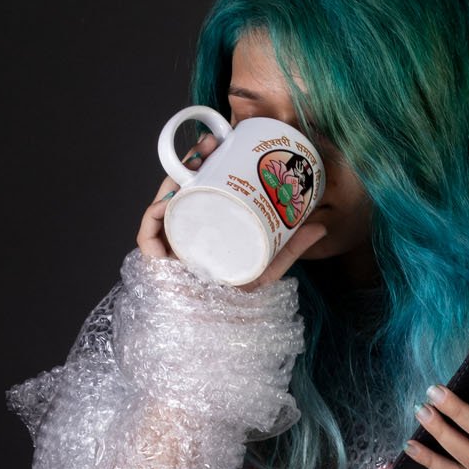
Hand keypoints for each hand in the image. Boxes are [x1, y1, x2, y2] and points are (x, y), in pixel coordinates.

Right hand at [136, 131, 328, 289]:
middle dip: (191, 159)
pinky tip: (167, 205)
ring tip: (194, 164)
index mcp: (203, 225)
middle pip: (181, 187)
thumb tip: (320, 226)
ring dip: (174, 177)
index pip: (200, 185)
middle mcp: (183, 230)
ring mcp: (167, 243)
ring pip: (165, 203)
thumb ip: (291, 249)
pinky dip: (153, 220)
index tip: (223, 141)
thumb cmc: (239, 297)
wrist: (222, 327)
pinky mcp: (156, 262)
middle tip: (210, 145)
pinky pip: (148, 236)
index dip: (207, 159)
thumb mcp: (267, 268)